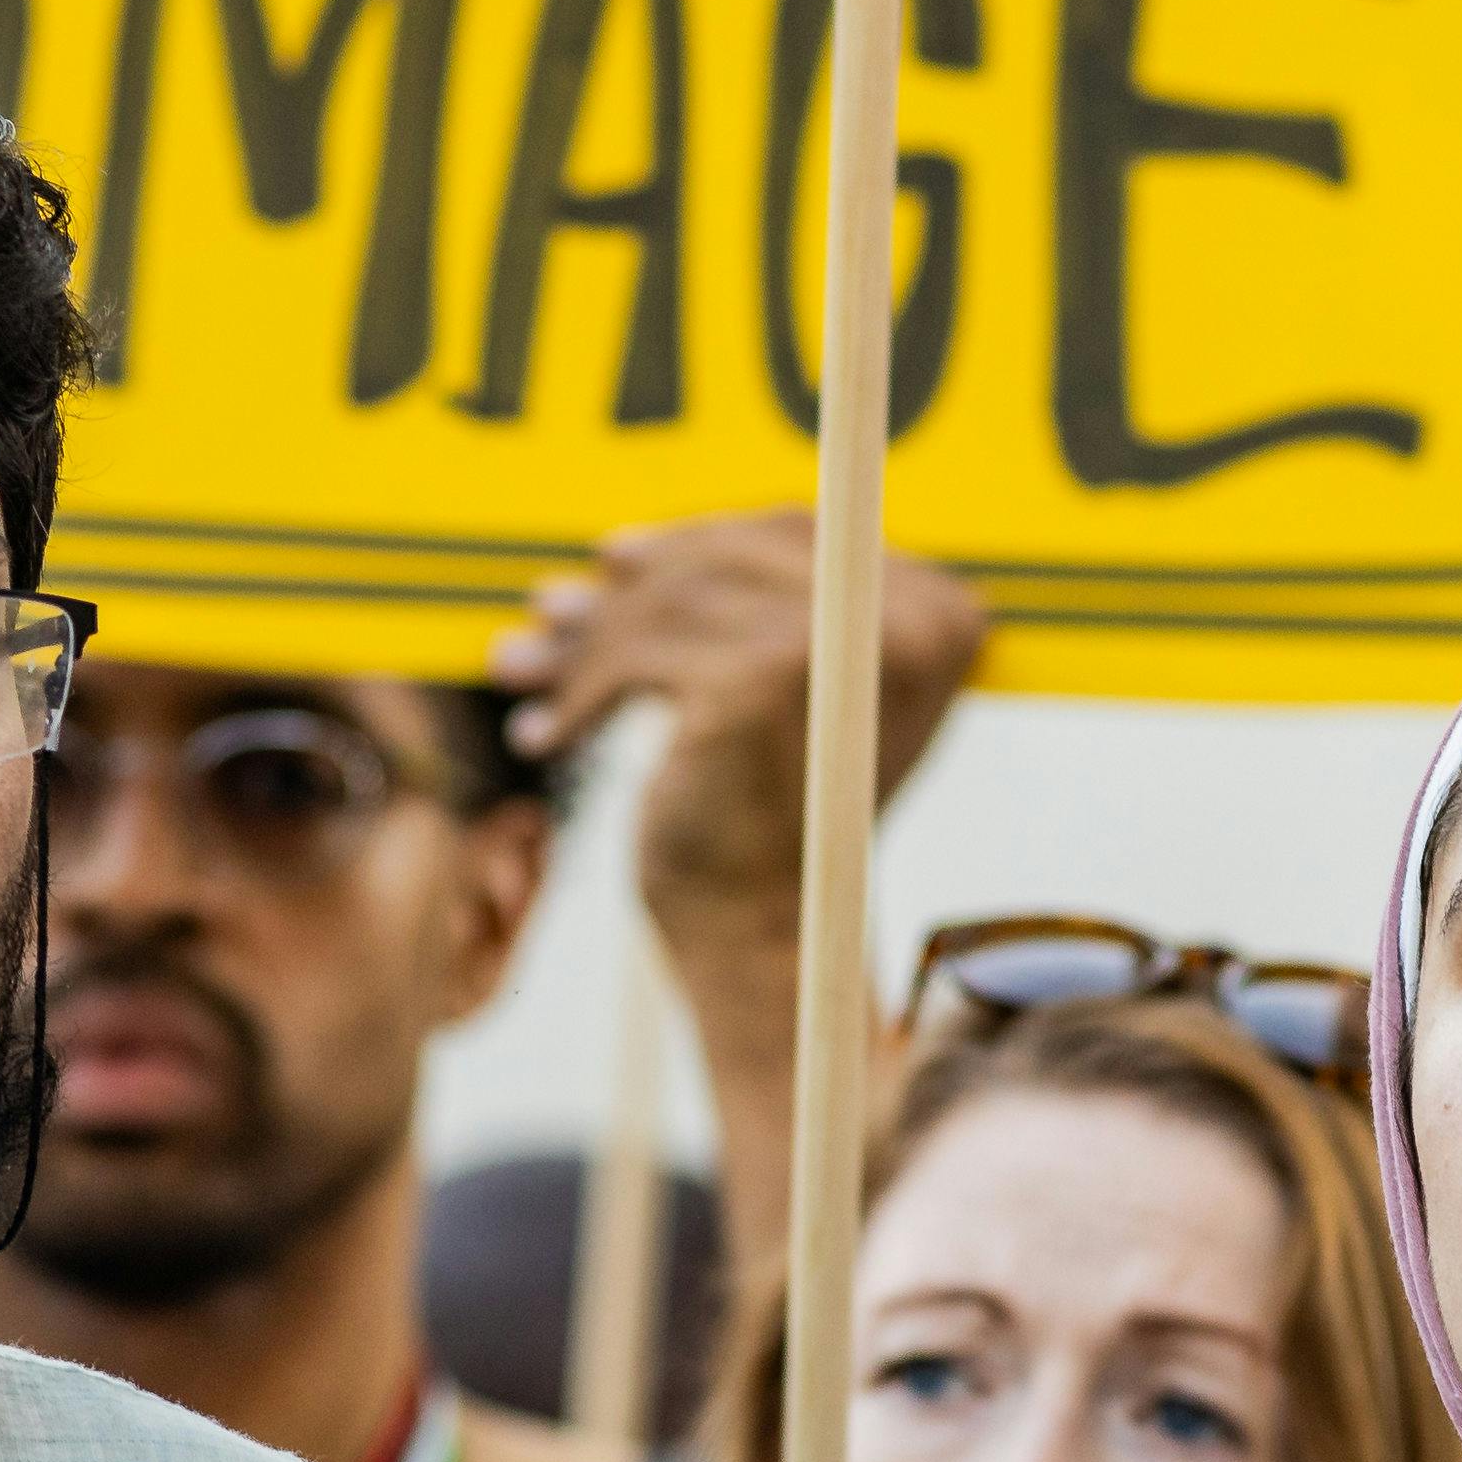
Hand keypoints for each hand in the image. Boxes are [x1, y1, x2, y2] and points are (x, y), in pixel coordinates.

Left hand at [483, 511, 993, 913]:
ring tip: (525, 672)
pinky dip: (580, 693)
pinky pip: (638, 652)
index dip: (699, 542)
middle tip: (547, 615)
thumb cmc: (768, 820)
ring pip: (672, 602)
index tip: (616, 567)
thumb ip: (748, 614)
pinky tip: (543, 735)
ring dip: (585, 643)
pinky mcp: (757, 679)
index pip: (800, 531)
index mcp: (937, 618)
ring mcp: (831, 644)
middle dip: (628, 589)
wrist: (765, 930)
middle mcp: (905, 620)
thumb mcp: (778, 698)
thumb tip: (614, 549)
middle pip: (729, 554)